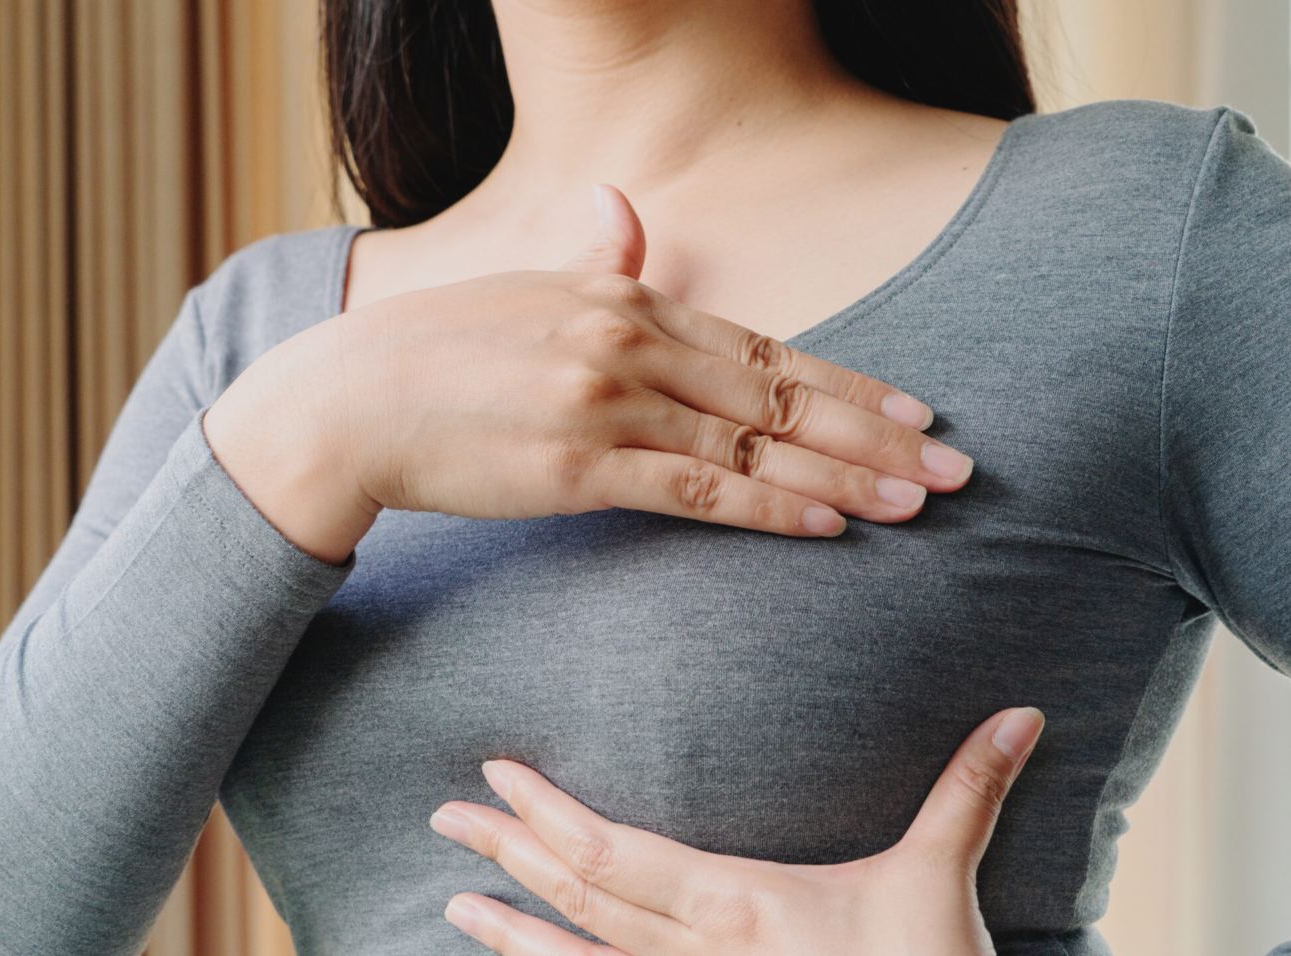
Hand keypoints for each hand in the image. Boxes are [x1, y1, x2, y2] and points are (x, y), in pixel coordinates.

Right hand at [205, 186, 973, 562]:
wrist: (347, 401)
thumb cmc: (433, 350)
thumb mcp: (522, 286)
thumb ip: (592, 256)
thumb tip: (626, 208)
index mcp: (623, 295)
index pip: (764, 346)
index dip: (849, 381)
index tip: (917, 410)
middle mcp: (629, 341)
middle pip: (780, 394)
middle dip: (877, 433)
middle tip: (955, 467)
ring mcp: (607, 402)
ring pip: (753, 446)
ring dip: (844, 477)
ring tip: (916, 504)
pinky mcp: (577, 467)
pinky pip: (696, 491)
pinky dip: (770, 509)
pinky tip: (828, 526)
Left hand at [429, 707, 1045, 955]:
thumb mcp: (941, 880)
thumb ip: (968, 791)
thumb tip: (1019, 713)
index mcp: (742, 905)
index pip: (617, 854)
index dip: (550, 815)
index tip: (499, 774)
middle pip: (584, 900)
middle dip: (510, 856)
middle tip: (447, 816)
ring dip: (514, 934)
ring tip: (455, 907)